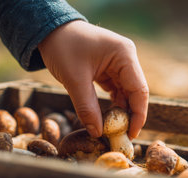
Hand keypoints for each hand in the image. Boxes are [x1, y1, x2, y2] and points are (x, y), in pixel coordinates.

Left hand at [38, 20, 148, 138]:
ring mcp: (120, 63)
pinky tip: (108, 118)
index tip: (131, 134)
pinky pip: (116, 90)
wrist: (48, 30)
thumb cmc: (62, 47)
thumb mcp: (74, 79)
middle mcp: (126, 58)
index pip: (139, 90)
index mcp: (124, 55)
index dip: (138, 114)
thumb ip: (87, 107)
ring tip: (114, 130)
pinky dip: (113, 104)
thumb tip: (98, 132)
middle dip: (130, 115)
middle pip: (135, 92)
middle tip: (122, 136)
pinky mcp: (111, 68)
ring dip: (121, 111)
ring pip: (127, 93)